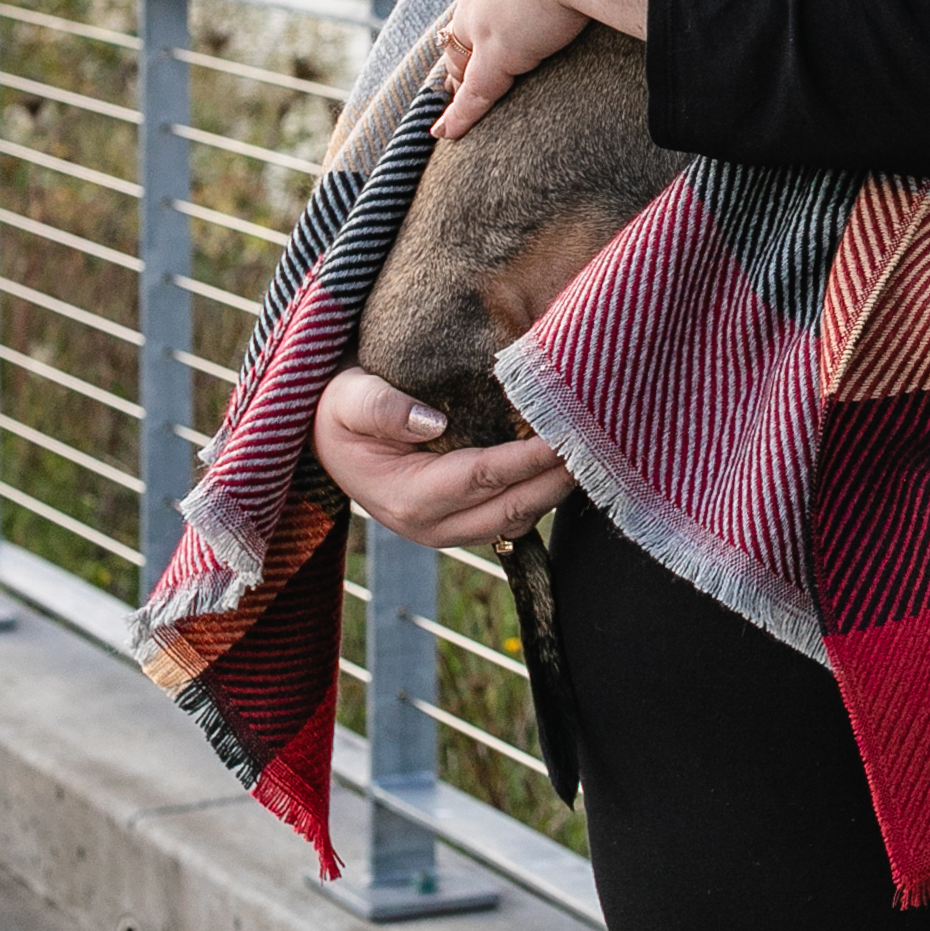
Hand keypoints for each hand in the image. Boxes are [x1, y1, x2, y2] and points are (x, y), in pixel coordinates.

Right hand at [310, 367, 572, 547]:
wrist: (327, 438)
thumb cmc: (340, 412)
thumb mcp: (347, 400)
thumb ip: (382, 408)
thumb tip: (432, 422)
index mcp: (408, 499)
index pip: (485, 476)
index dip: (531, 456)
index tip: (569, 431)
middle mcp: (433, 526)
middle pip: (515, 508)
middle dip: (560, 478)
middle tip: (602, 440)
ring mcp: (451, 530)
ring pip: (521, 518)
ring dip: (559, 489)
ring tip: (596, 449)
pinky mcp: (465, 523)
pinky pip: (516, 515)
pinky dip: (545, 491)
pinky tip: (569, 460)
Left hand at [433, 0, 655, 138]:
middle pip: (470, 6)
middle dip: (467, 26)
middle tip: (463, 43)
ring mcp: (487, 14)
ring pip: (465, 49)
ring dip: (460, 69)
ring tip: (453, 85)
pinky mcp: (500, 52)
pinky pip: (477, 91)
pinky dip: (461, 114)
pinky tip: (446, 131)